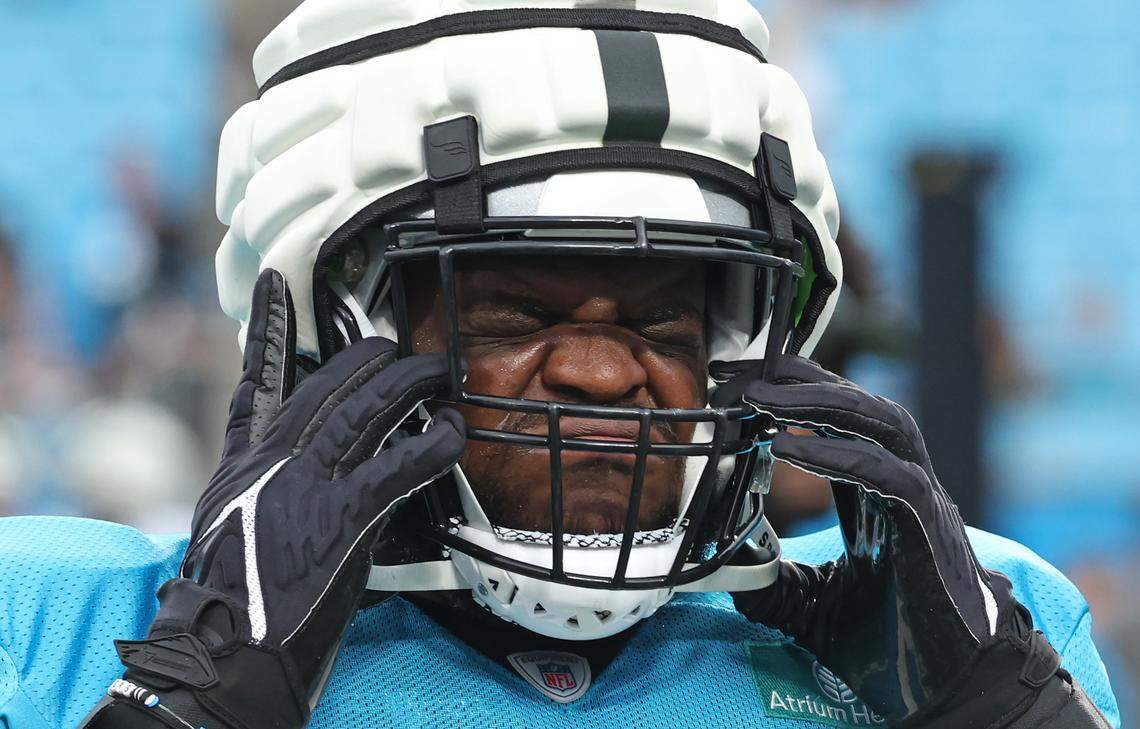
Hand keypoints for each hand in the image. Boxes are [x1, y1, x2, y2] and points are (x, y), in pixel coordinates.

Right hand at [98, 270, 464, 728]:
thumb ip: (260, 487)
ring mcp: (307, 484)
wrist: (223, 651)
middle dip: (369, 357)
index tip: (274, 286)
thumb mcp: (228, 529)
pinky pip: (399, 464)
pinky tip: (455, 430)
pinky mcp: (343, 516)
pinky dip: (434, 443)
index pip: (257, 382)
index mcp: (244, 465)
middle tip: (399, 346)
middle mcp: (273, 462)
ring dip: (410, 386)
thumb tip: (294, 471)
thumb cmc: (232, 601)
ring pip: (365, 411)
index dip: (269, 328)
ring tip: (440, 372)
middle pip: (327, 387)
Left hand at [718, 356, 1097, 726]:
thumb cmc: (891, 646)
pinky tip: (787, 447)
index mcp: (872, 494)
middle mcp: (899, 485)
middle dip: (798, 380)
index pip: (833, 421)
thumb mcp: (809, 606)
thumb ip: (771, 579)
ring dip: (819, 401)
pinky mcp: (930, 530)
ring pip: (881, 422)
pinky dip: (838, 454)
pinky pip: (889, 475)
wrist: (950, 693)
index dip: (787, 393)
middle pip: (857, 405)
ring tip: (760, 397)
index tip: (730, 381)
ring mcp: (920, 502)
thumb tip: (723, 565)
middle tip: (737, 375)